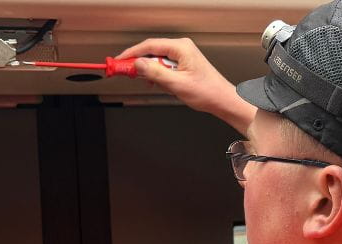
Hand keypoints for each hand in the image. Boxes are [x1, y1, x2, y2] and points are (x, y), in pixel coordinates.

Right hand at [117, 38, 256, 133]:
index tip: (119, 61)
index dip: (131, 54)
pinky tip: (157, 84)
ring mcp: (182, 56)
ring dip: (149, 72)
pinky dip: (157, 75)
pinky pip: (164, 66)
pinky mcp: (182, 64)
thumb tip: (139, 64)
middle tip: (125, 72)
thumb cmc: (208, 92)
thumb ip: (156, 72)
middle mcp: (182, 48)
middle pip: (151, 51)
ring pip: (157, 60)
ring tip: (146, 82)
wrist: (222, 100)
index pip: (149, 46)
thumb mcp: (177, 84)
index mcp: (181, 48)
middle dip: (138, 64)